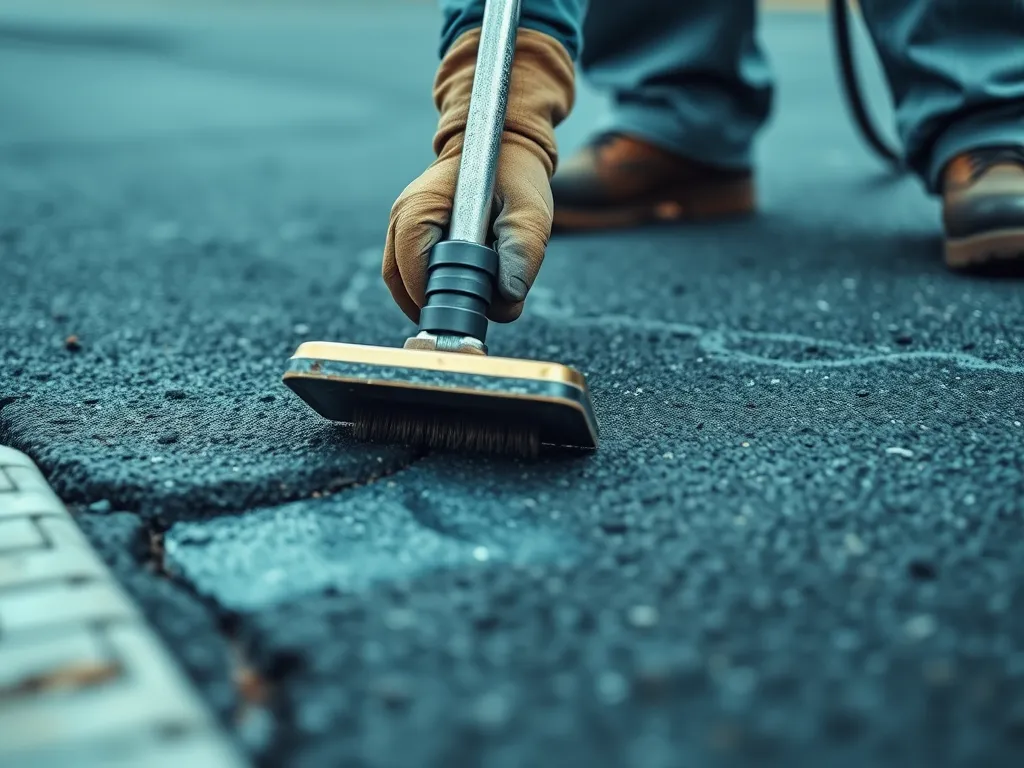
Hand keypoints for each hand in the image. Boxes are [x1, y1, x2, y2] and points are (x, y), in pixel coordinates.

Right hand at [381, 27, 573, 324]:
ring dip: (432, 299)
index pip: (412, 270)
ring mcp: (400, 227)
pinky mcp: (409, 237)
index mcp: (421, 208)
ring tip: (468, 301)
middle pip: (401, 282)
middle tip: (472, 312)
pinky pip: (408, 275)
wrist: (504, 147)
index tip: (471, 309)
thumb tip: (508, 295)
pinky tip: (461, 291)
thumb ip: (523, 251)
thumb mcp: (529, 210)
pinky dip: (432, 289)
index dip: (440, 297)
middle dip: (436, 303)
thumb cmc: (516, 176)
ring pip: (401, 283)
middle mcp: (401, 218)